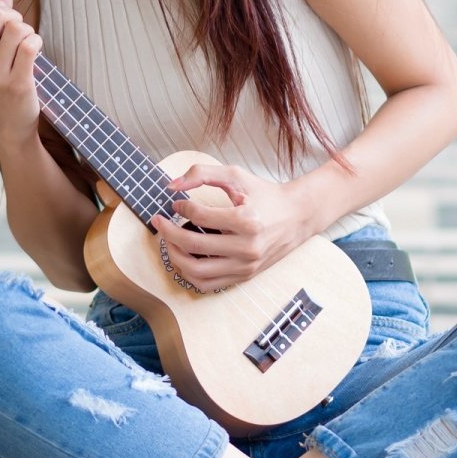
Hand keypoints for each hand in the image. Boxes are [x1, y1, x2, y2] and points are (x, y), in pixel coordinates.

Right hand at [0, 0, 42, 140]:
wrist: (8, 124)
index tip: (3, 19)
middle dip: (14, 17)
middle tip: (17, 33)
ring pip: (18, 27)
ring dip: (28, 32)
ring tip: (25, 45)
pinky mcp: (17, 83)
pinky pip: (31, 44)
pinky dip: (37, 43)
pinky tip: (33, 53)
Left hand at [149, 163, 311, 289]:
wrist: (297, 216)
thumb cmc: (265, 194)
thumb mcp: (236, 175)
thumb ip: (202, 173)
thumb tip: (172, 186)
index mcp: (246, 220)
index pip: (200, 215)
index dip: (181, 207)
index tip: (176, 204)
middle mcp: (247, 247)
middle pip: (193, 246)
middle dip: (168, 233)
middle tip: (160, 223)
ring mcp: (246, 265)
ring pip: (197, 272)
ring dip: (175, 257)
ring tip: (169, 242)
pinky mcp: (245, 276)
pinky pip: (209, 284)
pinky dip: (190, 274)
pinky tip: (185, 258)